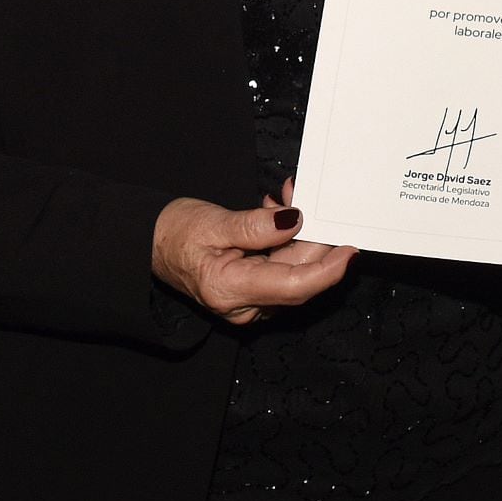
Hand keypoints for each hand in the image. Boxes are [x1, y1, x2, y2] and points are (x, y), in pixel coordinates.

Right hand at [150, 185, 354, 326]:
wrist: (151, 245)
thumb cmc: (175, 234)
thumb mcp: (214, 223)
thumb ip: (256, 226)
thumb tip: (295, 221)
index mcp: (231, 291)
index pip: (294, 286)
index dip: (327, 270)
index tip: (350, 250)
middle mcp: (245, 306)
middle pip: (299, 275)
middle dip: (311, 235)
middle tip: (302, 195)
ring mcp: (251, 302)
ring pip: (294, 270)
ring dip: (299, 234)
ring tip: (283, 198)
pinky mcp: (254, 292)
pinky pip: (283, 268)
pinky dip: (287, 241)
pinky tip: (277, 215)